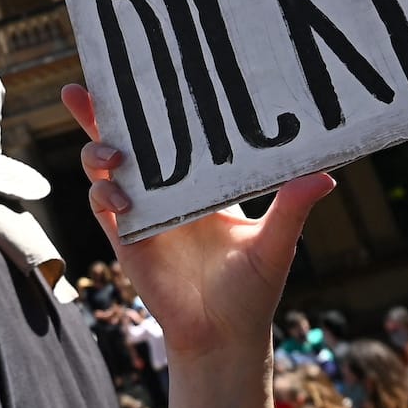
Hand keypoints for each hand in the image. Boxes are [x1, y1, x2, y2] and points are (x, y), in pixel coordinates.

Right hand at [61, 83, 333, 360]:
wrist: (225, 338)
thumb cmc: (253, 289)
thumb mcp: (275, 243)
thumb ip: (291, 209)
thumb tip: (325, 177)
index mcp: (198, 179)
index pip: (169, 130)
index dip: (150, 102)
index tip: (138, 69)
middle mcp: (164, 188)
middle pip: (124, 139)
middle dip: (99, 113)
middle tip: (82, 89)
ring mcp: (141, 212)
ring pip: (103, 168)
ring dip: (98, 152)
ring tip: (113, 152)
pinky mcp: (126, 239)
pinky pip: (103, 207)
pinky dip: (104, 195)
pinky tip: (119, 196)